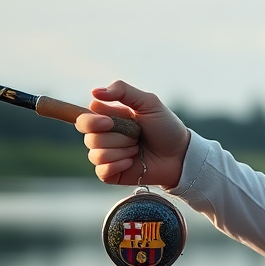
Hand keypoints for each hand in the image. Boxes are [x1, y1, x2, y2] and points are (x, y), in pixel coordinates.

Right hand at [75, 80, 190, 187]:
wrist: (180, 155)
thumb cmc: (166, 127)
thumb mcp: (149, 103)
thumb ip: (123, 91)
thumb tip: (94, 92)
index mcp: (109, 117)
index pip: (84, 118)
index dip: (94, 121)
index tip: (110, 122)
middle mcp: (104, 136)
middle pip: (89, 137)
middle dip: (117, 137)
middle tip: (136, 136)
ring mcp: (107, 155)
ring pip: (96, 155)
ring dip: (121, 151)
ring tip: (137, 149)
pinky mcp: (111, 173)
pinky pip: (102, 171)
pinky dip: (119, 165)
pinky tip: (133, 162)